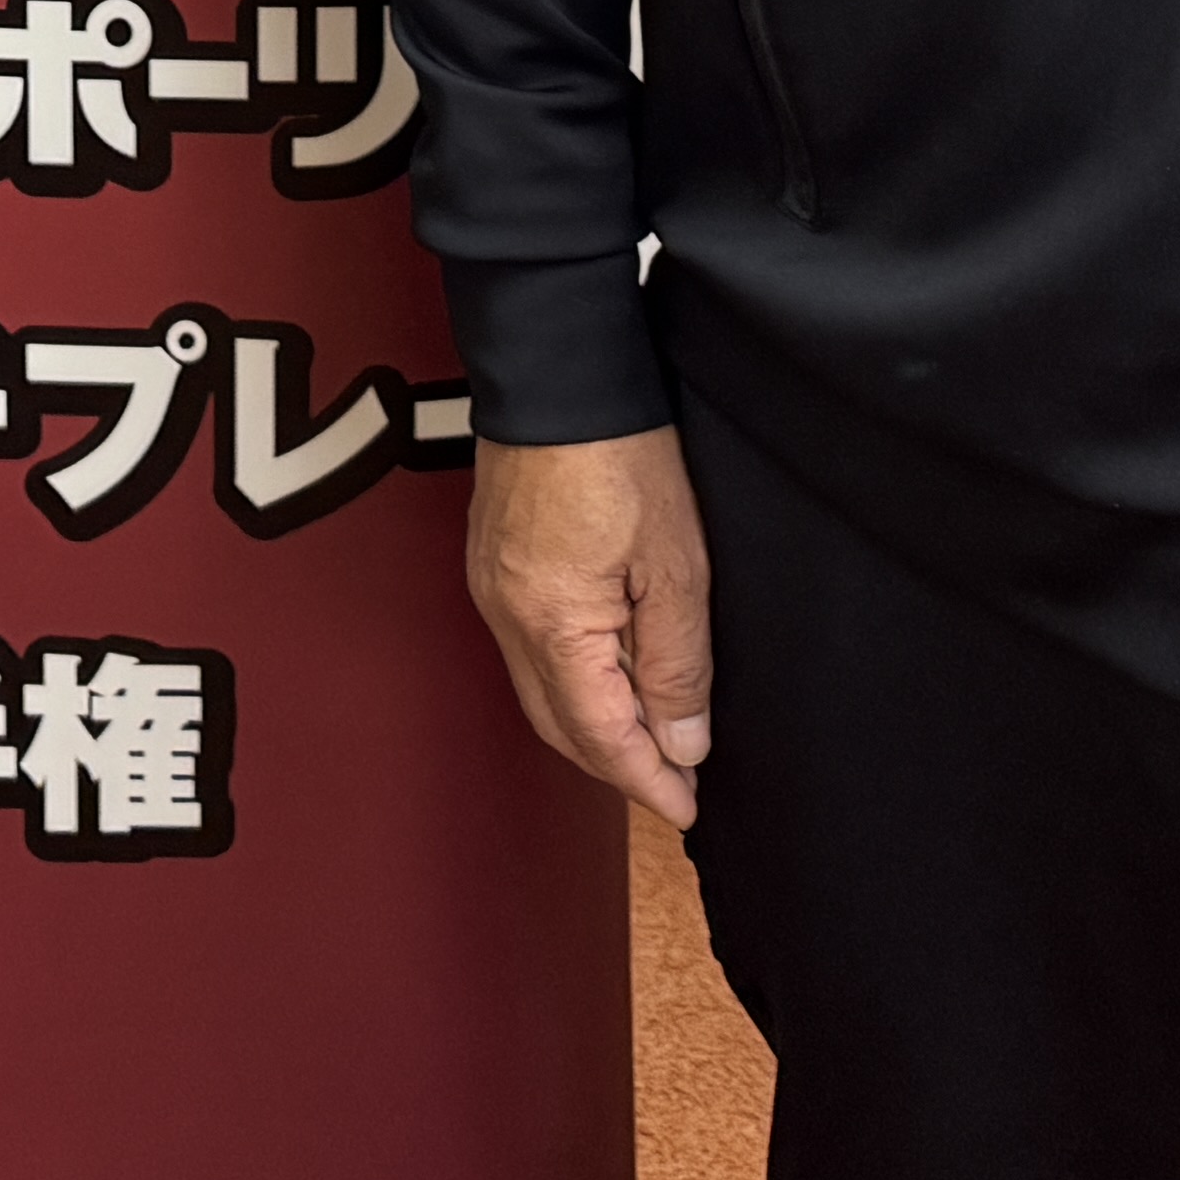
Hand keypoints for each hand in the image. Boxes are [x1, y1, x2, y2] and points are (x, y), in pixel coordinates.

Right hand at [464, 423, 715, 826]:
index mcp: (552, 625)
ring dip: (594, 722)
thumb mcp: (676, 566)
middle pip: (560, 724)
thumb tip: (682, 741)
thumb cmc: (621, 454)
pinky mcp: (492, 561)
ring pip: (541, 688)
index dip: (648, 781)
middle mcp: (507, 616)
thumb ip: (677, 663)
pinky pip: (529, 647)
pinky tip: (610, 670)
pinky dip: (572, 677)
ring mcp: (491, 587)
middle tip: (674, 784)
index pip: (600, 736)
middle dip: (617, 764)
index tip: (688, 808)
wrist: (559, 371)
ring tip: (652, 734)